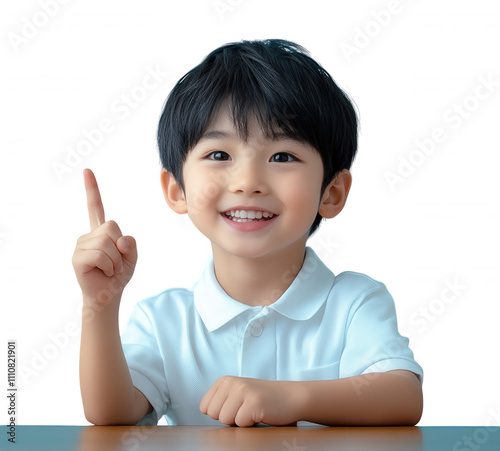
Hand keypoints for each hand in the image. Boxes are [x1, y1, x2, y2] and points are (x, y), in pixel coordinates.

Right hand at [72, 168, 137, 304]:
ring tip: (109, 269)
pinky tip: (103, 272)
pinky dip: (109, 266)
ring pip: (107, 242)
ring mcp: (81, 245)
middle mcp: (89, 235)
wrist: (108, 295)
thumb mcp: (131, 257)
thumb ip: (130, 244)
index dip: (92, 190)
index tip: (87, 171)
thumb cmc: (118, 276)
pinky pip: (100, 254)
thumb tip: (118, 240)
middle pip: (112, 226)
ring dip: (115, 260)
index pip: (96, 207)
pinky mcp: (77, 257)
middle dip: (120, 247)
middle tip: (115, 263)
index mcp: (101, 232)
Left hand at [199, 376, 302, 426]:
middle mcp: (232, 383)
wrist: (291, 397)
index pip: (205, 407)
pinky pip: (241, 423)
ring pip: (225, 420)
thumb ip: (220, 401)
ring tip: (253, 411)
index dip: (220, 413)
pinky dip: (251, 424)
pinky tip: (261, 413)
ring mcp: (243, 391)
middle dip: (229, 418)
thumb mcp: (237, 395)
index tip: (236, 407)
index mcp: (224, 380)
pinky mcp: (253, 402)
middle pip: (214, 415)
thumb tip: (205, 412)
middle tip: (245, 410)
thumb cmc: (263, 400)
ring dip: (240, 421)